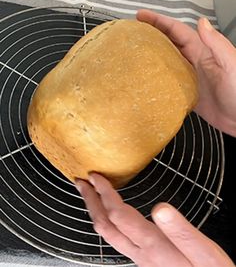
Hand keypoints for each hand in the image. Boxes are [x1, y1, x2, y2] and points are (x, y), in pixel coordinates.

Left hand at [76, 173, 233, 266]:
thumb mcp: (205, 255)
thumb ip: (183, 232)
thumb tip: (161, 208)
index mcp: (155, 247)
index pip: (119, 216)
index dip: (105, 194)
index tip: (96, 177)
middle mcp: (142, 254)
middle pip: (106, 226)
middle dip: (91, 201)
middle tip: (81, 182)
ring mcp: (140, 258)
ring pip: (107, 234)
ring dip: (95, 211)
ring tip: (88, 195)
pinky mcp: (144, 259)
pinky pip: (116, 238)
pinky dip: (106, 220)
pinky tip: (110, 214)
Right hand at [137, 9, 235, 136]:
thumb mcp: (231, 63)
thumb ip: (216, 44)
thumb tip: (201, 22)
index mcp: (202, 51)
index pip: (177, 30)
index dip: (159, 21)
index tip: (142, 16)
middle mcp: (193, 61)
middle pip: (167, 43)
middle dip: (150, 34)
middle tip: (131, 32)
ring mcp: (188, 77)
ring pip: (165, 61)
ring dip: (150, 54)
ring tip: (132, 51)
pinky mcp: (186, 92)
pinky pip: (167, 81)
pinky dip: (155, 77)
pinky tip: (144, 79)